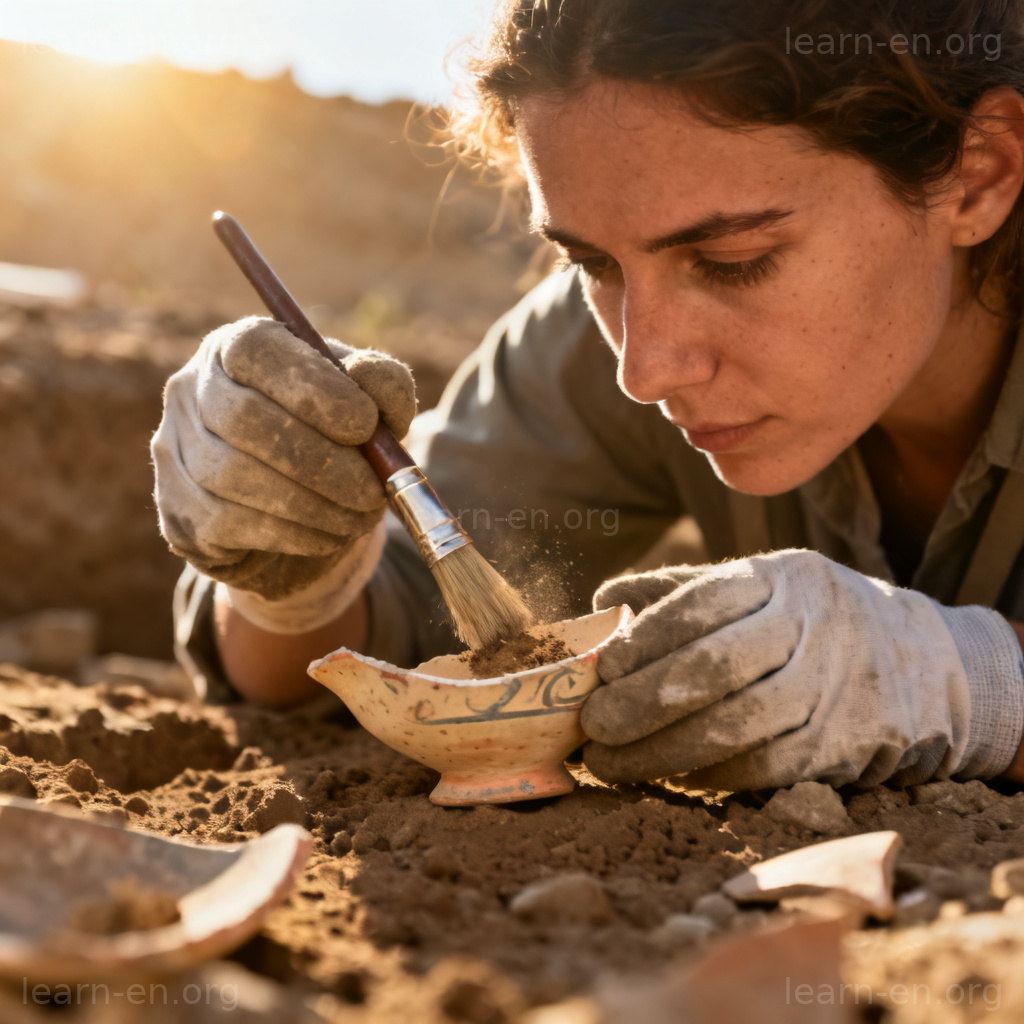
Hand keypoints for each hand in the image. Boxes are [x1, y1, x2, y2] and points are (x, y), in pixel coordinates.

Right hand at [151, 317, 415, 627]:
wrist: (304, 508)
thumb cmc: (339, 438)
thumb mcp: (373, 403)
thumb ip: (383, 383)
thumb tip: (371, 381)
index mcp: (237, 347)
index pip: (255, 351)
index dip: (312, 388)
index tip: (366, 424)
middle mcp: (191, 390)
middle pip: (242, 419)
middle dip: (320, 461)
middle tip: (372, 490)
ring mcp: (174, 450)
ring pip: (233, 476)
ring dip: (312, 504)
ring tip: (361, 515)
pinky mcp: (176, 509)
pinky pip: (228, 523)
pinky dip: (291, 533)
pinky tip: (329, 534)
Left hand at [581, 549, 1023, 790]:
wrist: (919, 662)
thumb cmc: (806, 619)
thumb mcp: (757, 583)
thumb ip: (678, 590)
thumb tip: (601, 601)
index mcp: (779, 578)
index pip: (702, 603)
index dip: (644, 639)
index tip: (601, 670)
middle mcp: (809, 627)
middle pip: (714, 668)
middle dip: (641, 702)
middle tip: (592, 727)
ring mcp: (830, 687)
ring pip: (736, 726)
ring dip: (663, 752)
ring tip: (612, 764)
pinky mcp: (842, 744)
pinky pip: (766, 767)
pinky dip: (710, 775)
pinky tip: (671, 776)